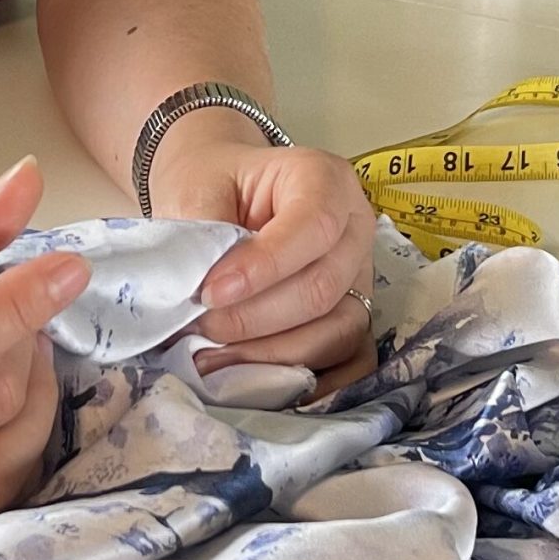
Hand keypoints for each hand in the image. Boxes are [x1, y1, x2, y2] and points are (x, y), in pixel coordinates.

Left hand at [148, 123, 376, 380]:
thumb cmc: (214, 183)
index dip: (264, 268)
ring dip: (272, 354)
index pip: (313, 227)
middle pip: (323, 287)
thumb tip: (205, 297)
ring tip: (215, 356)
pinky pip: (346, 357)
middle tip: (201, 326)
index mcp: (325, 179)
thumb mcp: (198, 190)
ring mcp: (359, 274)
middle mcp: (355, 226)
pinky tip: (257, 380)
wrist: (222, 190)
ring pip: (336, 330)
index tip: (210, 292)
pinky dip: (303, 375)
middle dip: (256, 318)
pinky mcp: (352, 312)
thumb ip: (206, 236)